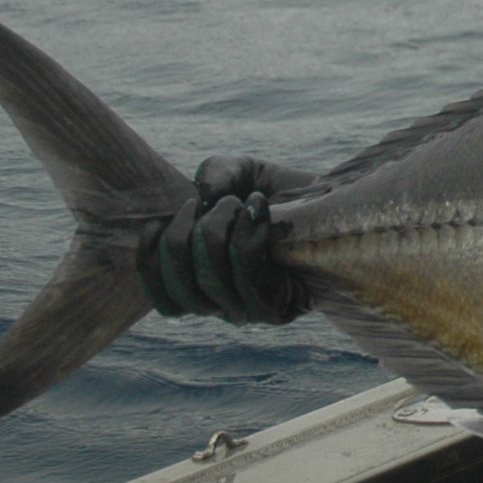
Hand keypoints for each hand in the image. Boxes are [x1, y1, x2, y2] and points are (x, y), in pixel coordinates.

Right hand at [136, 154, 313, 323]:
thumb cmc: (279, 192)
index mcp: (202, 285)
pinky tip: (260, 211)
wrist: (333, 202)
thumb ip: (215, 174)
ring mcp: (250, 309)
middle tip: (216, 203)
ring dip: (219, 231)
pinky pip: (248, 279)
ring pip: (212, 280)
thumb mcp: (240, 173)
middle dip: (185, 236)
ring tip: (244, 201)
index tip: (156, 221)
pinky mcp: (280, 308)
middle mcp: (223, 304)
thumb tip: (205, 196)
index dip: (149, 262)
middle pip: (181, 288)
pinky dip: (247, 238)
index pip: (164, 300)